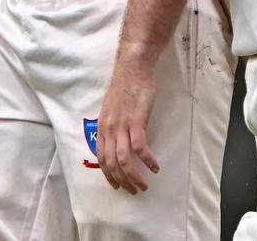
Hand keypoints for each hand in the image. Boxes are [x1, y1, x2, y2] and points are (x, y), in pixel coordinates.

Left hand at [96, 56, 159, 193]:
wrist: (133, 67)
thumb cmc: (126, 84)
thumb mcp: (112, 107)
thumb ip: (113, 125)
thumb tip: (119, 140)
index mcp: (102, 126)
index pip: (102, 158)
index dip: (109, 175)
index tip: (117, 185)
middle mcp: (109, 128)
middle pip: (112, 163)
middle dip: (122, 181)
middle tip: (134, 190)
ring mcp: (122, 125)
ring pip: (124, 160)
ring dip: (134, 176)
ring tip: (144, 185)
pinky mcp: (136, 121)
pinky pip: (140, 148)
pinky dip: (147, 160)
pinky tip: (155, 166)